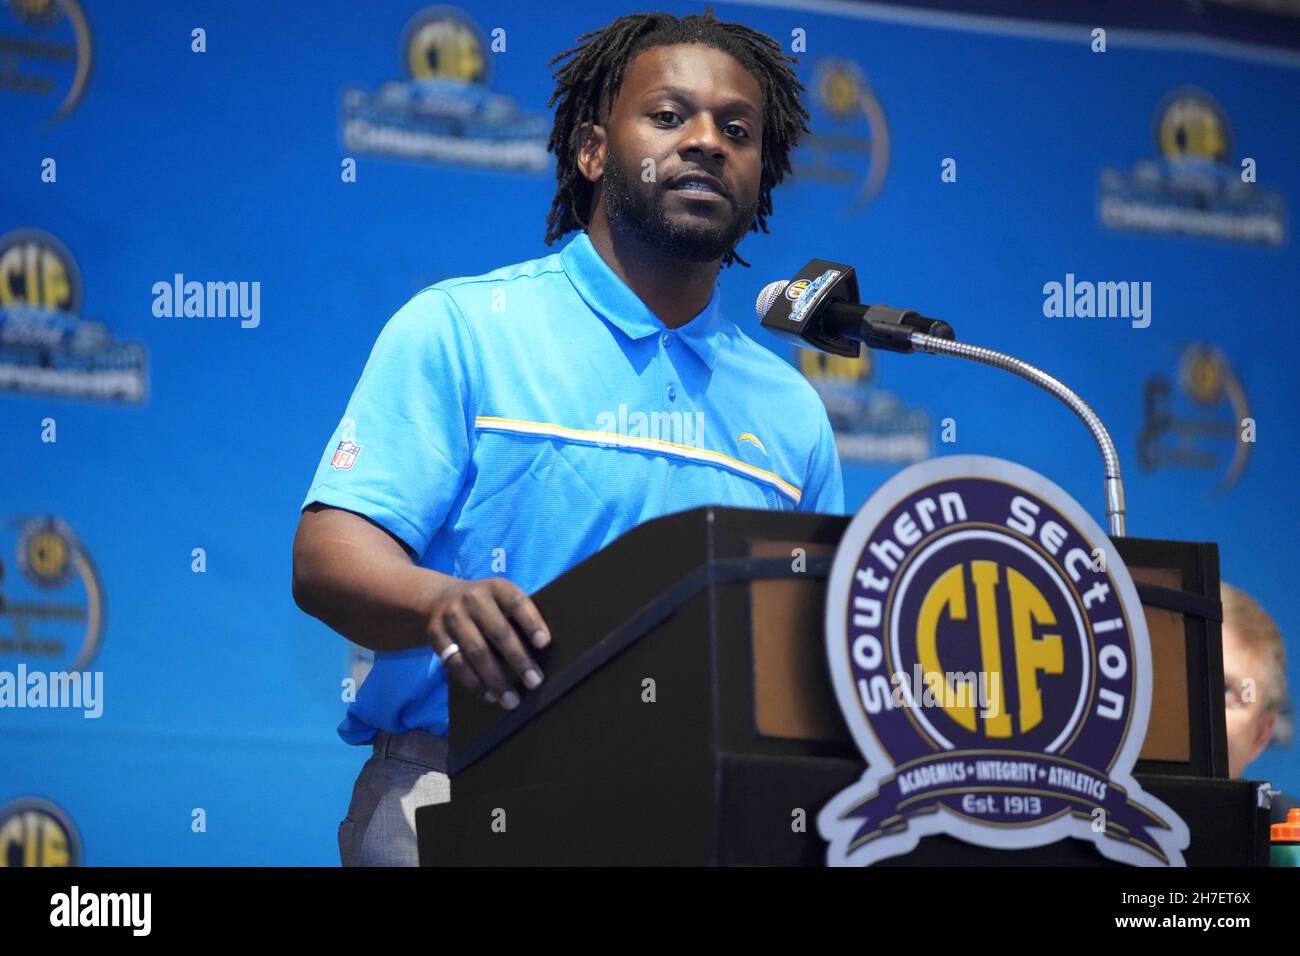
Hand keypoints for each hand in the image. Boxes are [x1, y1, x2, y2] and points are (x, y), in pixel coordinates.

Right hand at [425, 577, 550, 710]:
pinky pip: (456, 663)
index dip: (531, 622)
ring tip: (511, 700)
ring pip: (476, 652)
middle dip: (518, 659)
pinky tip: (489, 695)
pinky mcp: (436, 635)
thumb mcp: (500, 599)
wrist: (438, 599)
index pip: (516, 602)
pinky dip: (474, 682)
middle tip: (535, 682)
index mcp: (496, 587)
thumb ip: (518, 616)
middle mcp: (473, 599)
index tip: (544, 643)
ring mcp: (452, 617)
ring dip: (496, 679)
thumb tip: (543, 651)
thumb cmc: (485, 605)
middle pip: (498, 632)